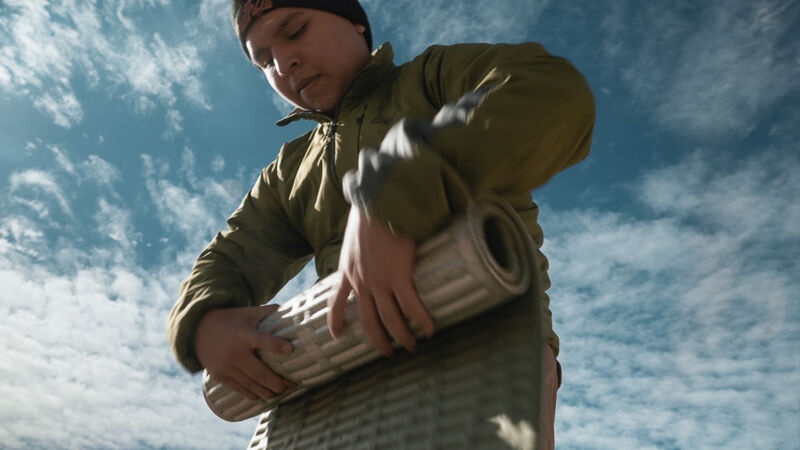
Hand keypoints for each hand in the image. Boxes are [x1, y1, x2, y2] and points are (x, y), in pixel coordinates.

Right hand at [194, 305, 295, 400]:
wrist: (198, 330)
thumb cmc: (230, 320)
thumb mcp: (247, 312)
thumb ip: (267, 312)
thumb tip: (292, 310)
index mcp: (243, 334)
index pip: (261, 340)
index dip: (276, 345)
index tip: (290, 349)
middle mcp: (234, 352)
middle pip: (259, 372)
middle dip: (278, 382)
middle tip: (292, 384)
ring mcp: (226, 367)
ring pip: (252, 385)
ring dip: (269, 392)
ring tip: (283, 392)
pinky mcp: (220, 376)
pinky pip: (241, 390)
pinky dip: (255, 395)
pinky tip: (266, 395)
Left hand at [327, 207, 434, 355]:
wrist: (379, 202)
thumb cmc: (370, 213)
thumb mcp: (353, 238)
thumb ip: (358, 251)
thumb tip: (368, 252)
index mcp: (347, 271)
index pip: (335, 303)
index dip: (336, 322)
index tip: (337, 336)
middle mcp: (361, 281)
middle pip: (368, 321)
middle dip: (378, 340)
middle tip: (388, 352)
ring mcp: (379, 281)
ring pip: (390, 319)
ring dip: (402, 336)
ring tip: (411, 346)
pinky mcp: (399, 277)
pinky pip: (411, 306)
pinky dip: (421, 320)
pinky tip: (430, 328)